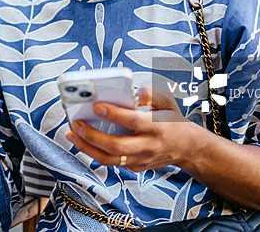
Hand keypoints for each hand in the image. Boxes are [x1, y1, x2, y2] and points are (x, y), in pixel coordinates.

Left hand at [64, 86, 200, 171]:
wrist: (188, 148)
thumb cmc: (173, 121)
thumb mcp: (168, 101)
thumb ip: (151, 94)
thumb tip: (134, 93)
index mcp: (157, 127)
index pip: (132, 121)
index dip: (114, 113)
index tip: (96, 105)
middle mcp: (148, 146)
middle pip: (116, 146)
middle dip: (92, 135)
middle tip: (76, 123)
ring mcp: (141, 159)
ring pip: (110, 160)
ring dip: (87, 148)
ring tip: (71, 134)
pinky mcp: (136, 167)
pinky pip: (112, 163)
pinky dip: (94, 153)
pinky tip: (82, 141)